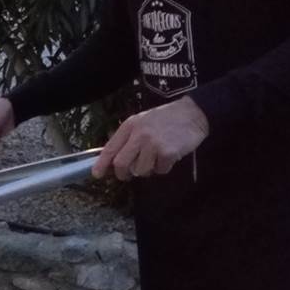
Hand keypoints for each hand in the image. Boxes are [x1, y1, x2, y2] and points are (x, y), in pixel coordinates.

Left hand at [93, 96, 209, 181]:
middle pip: (121, 164)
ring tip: (155, 159)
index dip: (102, 164)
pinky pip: (160, 171)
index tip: (97, 174)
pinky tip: (168, 156)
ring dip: (147, 170)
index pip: (110, 148)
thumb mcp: (141, 122)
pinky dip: (163, 168)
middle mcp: (139, 134)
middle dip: (123, 174)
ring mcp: (153, 144)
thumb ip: (128, 138)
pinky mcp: (168, 153)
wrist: (192, 114)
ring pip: (140, 170)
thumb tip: (114, 159)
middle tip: (128, 175)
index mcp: (129, 126)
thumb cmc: (165, 119)